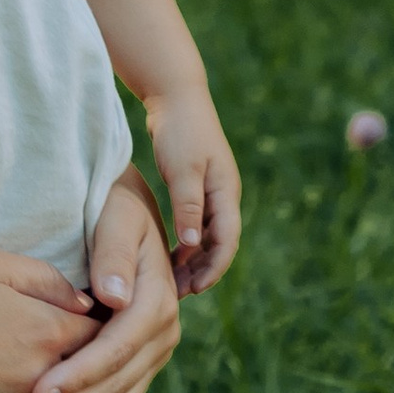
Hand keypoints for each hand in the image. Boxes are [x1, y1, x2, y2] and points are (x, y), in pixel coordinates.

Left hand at [9, 175, 179, 392]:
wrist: (127, 216)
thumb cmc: (113, 210)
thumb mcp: (116, 217)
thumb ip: (113, 253)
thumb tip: (113, 295)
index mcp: (157, 300)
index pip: (117, 347)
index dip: (79, 373)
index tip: (37, 390)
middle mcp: (162, 335)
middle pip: (115, 386)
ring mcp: (152, 357)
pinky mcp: (137, 371)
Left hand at [145, 84, 243, 293]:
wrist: (175, 96)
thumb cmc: (179, 130)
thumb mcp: (182, 169)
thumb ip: (188, 206)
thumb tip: (192, 246)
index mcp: (226, 193)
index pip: (227, 242)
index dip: (213, 269)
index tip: (194, 290)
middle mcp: (223, 196)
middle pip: (219, 245)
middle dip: (202, 272)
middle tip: (177, 295)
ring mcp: (211, 193)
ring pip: (206, 238)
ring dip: (192, 261)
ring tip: (170, 283)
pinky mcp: (196, 189)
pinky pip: (195, 226)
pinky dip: (184, 244)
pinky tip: (166, 257)